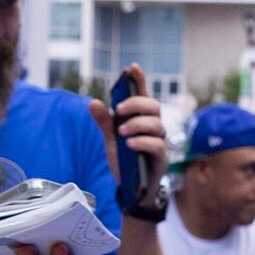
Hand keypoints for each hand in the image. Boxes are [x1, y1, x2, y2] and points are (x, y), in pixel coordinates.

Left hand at [88, 64, 168, 215]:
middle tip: (118, 110)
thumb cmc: (125, 159)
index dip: (139, 80)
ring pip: (156, 124)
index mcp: (140, 118)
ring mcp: (159, 141)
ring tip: (122, 132)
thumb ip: (104, 121)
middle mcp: (153, 126)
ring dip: (137, 124)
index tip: (131, 67)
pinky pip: (157, 144)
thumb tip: (93, 102)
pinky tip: (130, 144)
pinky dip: (143, 142)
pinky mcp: (161, 157)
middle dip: (136, 104)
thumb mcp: (110, 139)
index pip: (143, 94)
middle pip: (153, 106)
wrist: (131, 187)